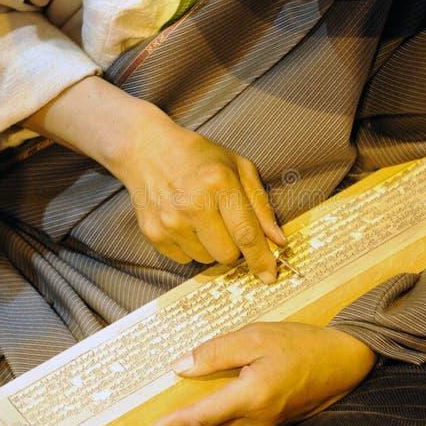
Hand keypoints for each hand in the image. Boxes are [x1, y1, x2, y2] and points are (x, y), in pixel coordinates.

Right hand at [23, 76, 284, 281]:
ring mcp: (170, 221)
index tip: (270, 276)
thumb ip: (261, 206)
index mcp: (219, 183)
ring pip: (206, 259)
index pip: (246, 234)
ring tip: (202, 218)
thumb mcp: (238, 168)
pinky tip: (185, 222)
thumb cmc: (199, 157)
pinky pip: (184, 259)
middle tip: (227, 224)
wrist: (147, 149)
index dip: (261, 259)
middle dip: (234, 247)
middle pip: (228, 255)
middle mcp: (193, 205)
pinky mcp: (153, 234)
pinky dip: (190, 246)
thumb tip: (278, 242)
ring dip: (211, 246)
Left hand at [141, 322, 376, 425]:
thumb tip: (180, 367)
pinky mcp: (272, 424)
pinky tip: (207, 406)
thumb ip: (216, 352)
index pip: (200, 418)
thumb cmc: (301, 344)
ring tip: (172, 418)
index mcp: (251, 398)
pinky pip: (235, 425)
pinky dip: (215, 419)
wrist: (344, 360)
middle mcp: (256, 420)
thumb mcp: (256, 336)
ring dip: (196, 424)